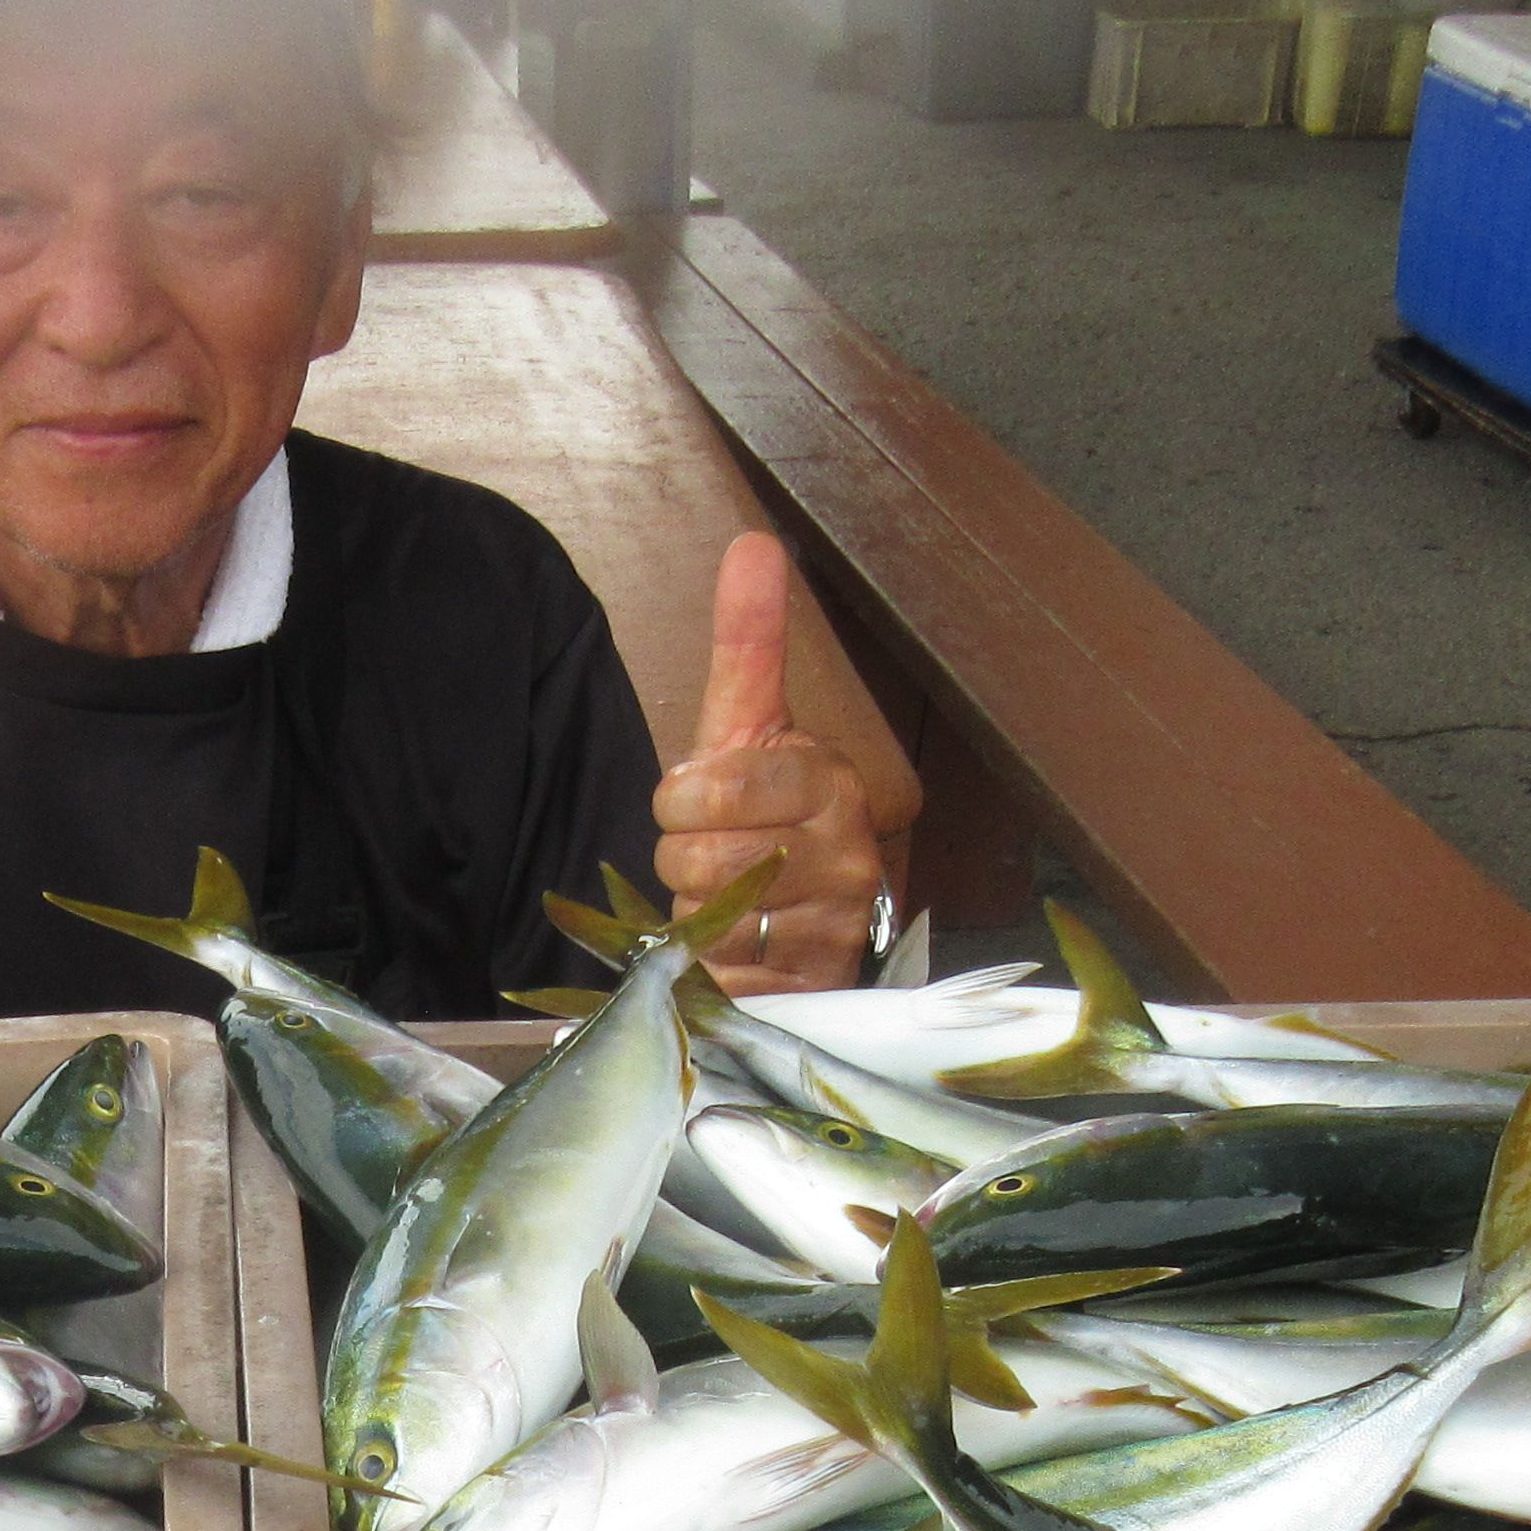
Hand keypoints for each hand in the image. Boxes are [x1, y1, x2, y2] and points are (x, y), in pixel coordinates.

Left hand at [654, 533, 905, 998]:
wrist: (808, 912)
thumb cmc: (763, 812)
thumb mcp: (748, 726)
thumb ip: (749, 643)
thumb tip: (753, 544)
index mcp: (828, 779)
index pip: (717, 785)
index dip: (683, 797)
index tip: (694, 799)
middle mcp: (846, 853)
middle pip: (698, 859)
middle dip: (684, 858)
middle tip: (715, 853)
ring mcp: (836, 925)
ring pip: (709, 920)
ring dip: (697, 914)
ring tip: (730, 899)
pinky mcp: (816, 987)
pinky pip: (723, 978)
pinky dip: (714, 967)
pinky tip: (739, 946)